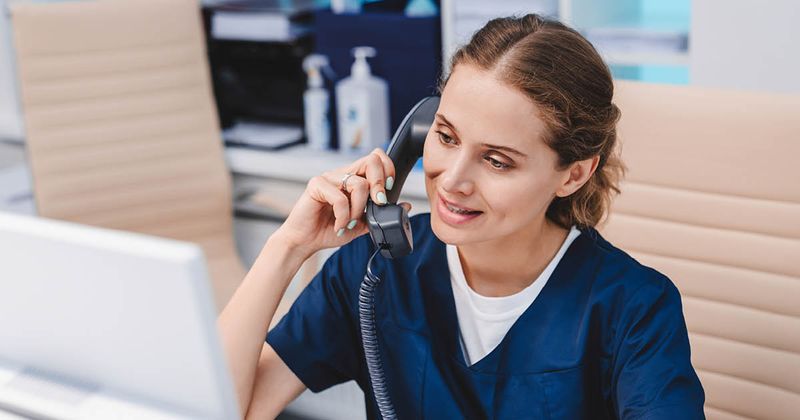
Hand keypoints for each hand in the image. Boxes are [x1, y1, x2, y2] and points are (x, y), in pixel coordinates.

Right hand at [274, 148, 411, 256]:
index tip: (388, 192)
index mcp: (353, 179)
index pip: (376, 159)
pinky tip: (338, 225)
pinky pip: (340, 197)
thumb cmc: (329, 230)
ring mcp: (329, 178)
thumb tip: (405, 206)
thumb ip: (381, 214)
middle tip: (378, 204)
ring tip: (349, 223)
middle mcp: (342, 174)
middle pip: (371, 160)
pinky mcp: (316, 185)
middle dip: (380, 183)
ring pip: (359, 184)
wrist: (305, 242)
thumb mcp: (361, 225)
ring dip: (358, 209)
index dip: (388, 170)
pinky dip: (343, 216)